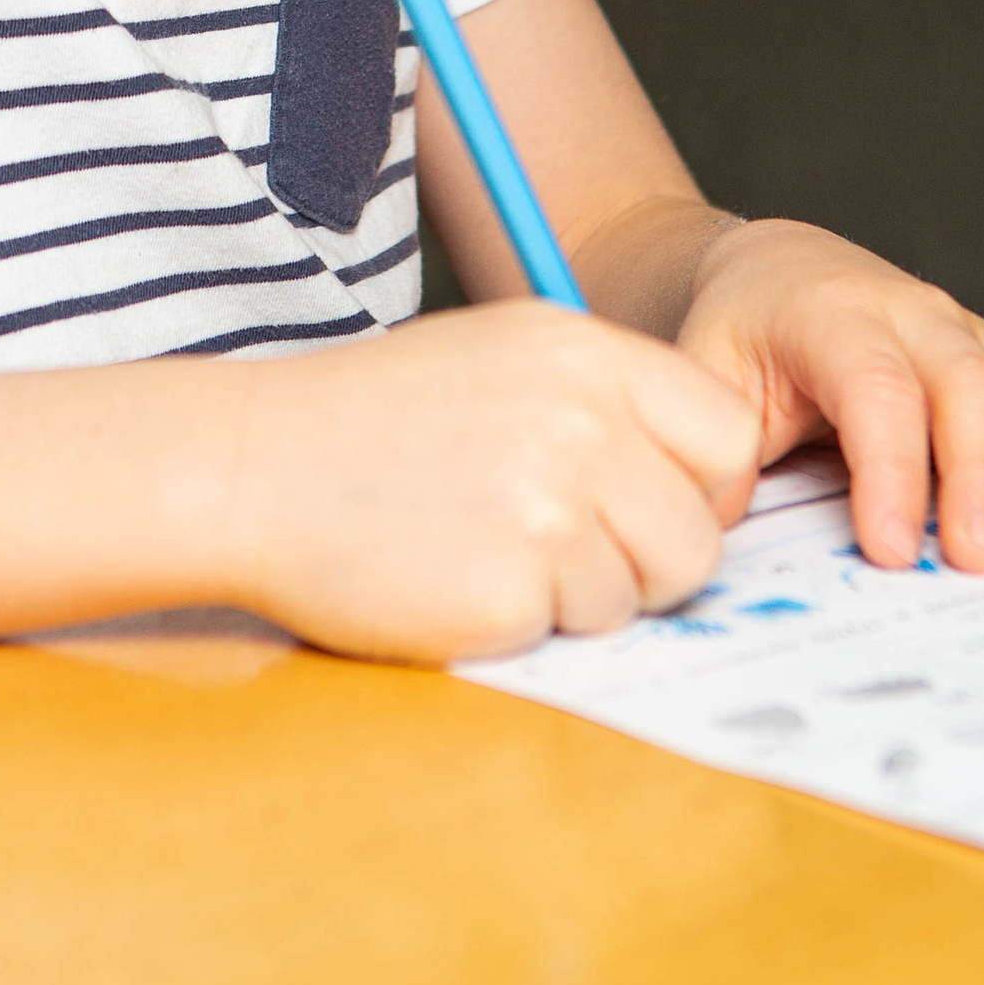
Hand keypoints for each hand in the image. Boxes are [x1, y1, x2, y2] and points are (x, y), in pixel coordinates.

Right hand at [223, 300, 762, 662]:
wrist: (257, 464)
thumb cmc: (378, 417)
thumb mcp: (501, 357)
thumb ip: (605, 401)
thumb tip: (702, 480)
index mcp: (584, 352)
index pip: (725, 432)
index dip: (701, 485)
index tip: (653, 503)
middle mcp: (581, 421)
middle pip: (700, 535)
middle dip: (650, 561)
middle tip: (571, 549)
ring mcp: (548, 506)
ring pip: (643, 594)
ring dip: (586, 596)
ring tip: (499, 550)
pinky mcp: (510, 589)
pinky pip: (568, 632)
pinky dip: (524, 622)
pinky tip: (459, 575)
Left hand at [674, 218, 983, 573]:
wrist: (777, 270)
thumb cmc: (744, 333)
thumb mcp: (707, 376)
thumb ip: (714, 448)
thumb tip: (714, 529)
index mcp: (831, 314)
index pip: (873, 388)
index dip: (890, 469)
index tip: (893, 548)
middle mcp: (915, 316)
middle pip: (968, 388)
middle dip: (983, 478)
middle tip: (983, 561)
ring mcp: (973, 334)